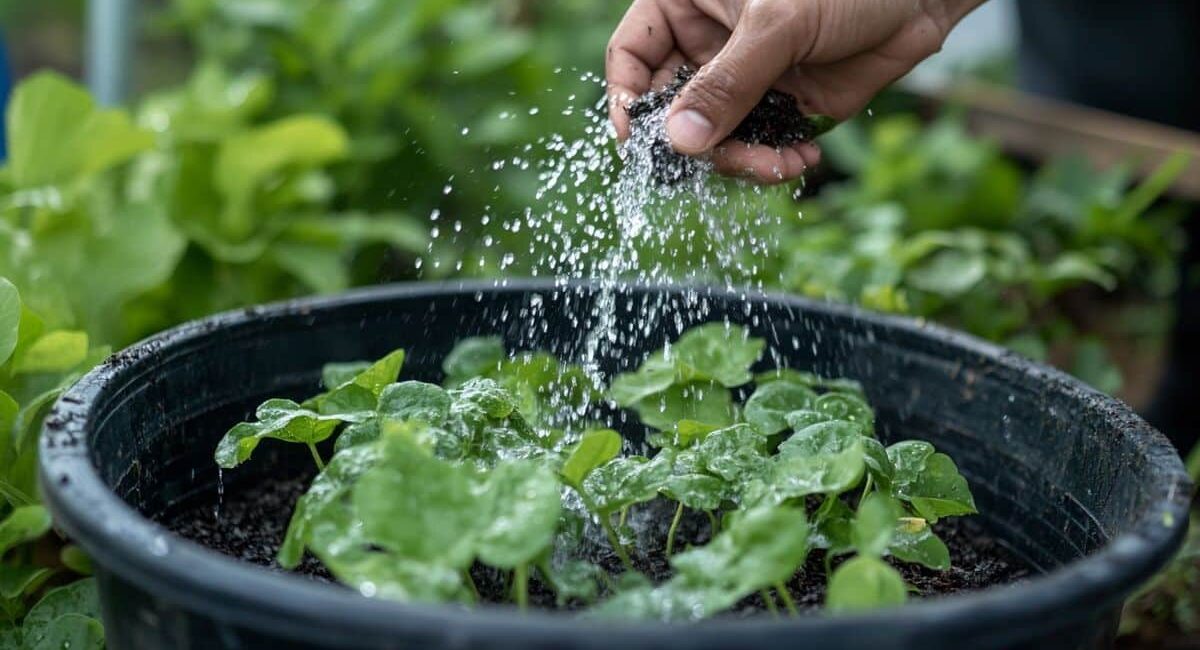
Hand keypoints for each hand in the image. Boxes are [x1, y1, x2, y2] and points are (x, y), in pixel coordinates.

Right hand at [606, 0, 984, 182]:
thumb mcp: (777, 23)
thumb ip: (728, 83)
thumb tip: (681, 141)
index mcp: (688, 5)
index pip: (632, 54)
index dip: (626, 97)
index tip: (638, 139)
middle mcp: (708, 45)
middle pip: (669, 109)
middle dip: (695, 144)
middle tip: (724, 160)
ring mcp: (743, 80)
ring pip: (712, 140)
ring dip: (739, 162)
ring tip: (779, 164)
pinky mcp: (780, 108)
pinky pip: (757, 149)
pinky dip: (773, 163)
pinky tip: (801, 157)